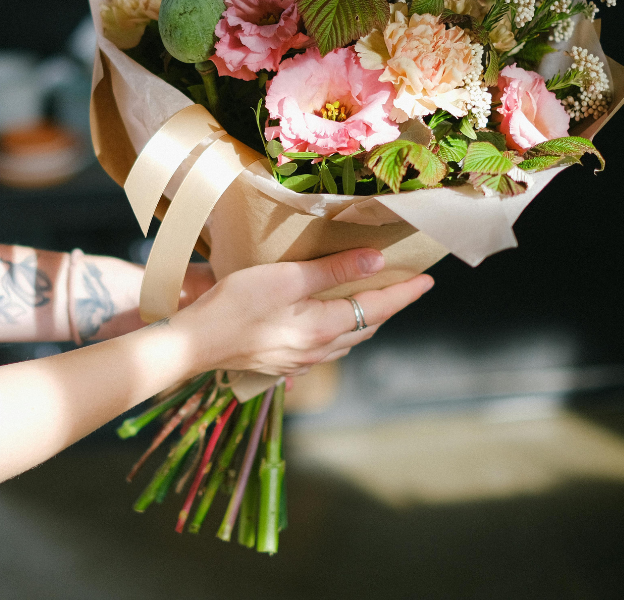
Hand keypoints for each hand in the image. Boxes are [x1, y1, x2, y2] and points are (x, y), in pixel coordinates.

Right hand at [171, 248, 433, 376]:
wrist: (196, 343)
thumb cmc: (237, 304)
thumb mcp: (287, 278)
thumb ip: (334, 270)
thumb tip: (376, 262)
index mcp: (325, 328)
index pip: (378, 308)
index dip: (404, 293)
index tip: (427, 280)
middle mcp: (319, 350)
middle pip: (367, 326)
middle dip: (388, 306)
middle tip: (402, 285)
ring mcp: (301, 360)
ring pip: (348, 339)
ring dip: (365, 319)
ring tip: (372, 299)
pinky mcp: (284, 362)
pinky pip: (327, 347)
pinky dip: (341, 331)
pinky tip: (331, 322)